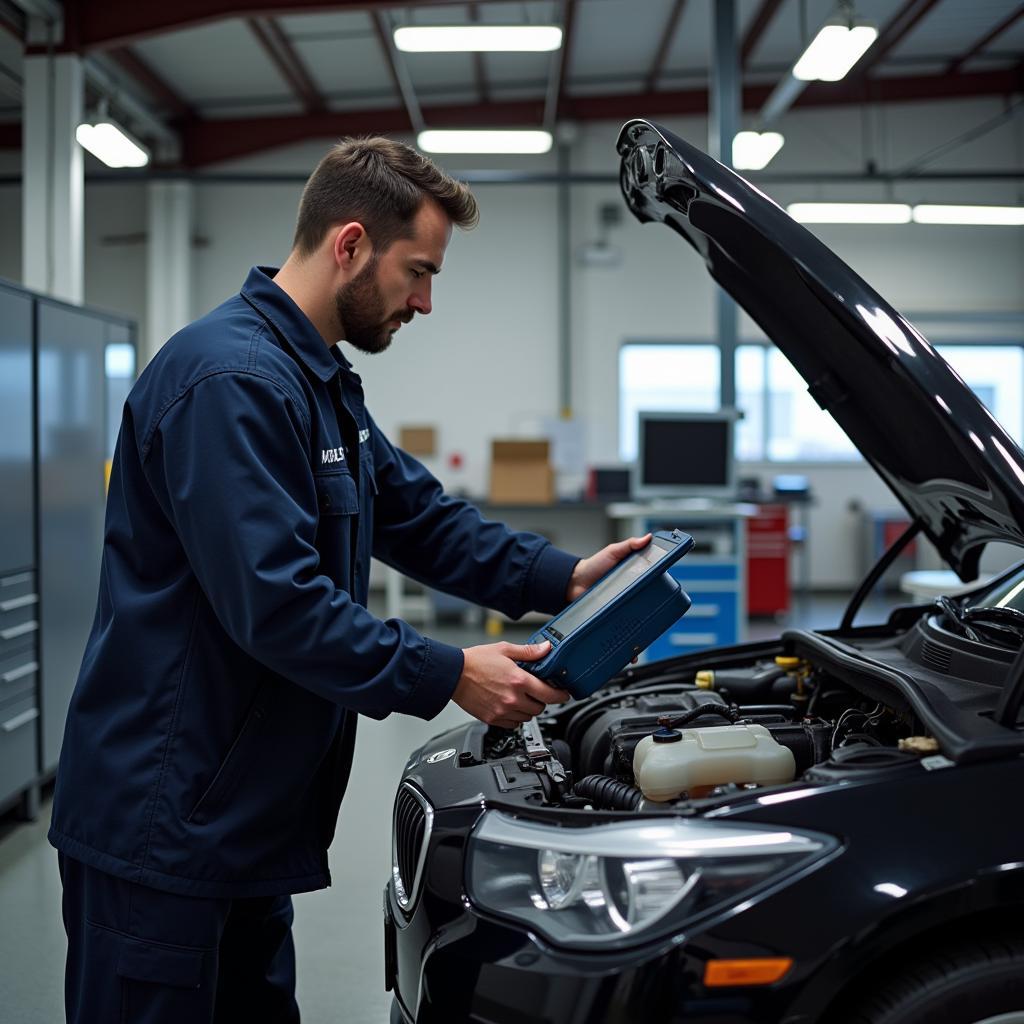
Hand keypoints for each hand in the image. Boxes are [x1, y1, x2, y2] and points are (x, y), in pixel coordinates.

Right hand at [453, 641, 570, 727]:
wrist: (453, 674)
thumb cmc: (475, 661)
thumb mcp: (505, 650)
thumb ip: (529, 652)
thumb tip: (546, 649)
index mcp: (518, 680)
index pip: (550, 694)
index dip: (560, 695)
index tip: (563, 694)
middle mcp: (512, 698)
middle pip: (540, 708)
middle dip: (541, 700)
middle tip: (536, 691)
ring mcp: (503, 711)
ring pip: (527, 717)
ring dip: (528, 709)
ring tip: (520, 697)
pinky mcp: (493, 719)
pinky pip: (513, 724)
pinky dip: (515, 717)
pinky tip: (510, 705)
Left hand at [566, 534, 651, 602]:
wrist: (576, 584)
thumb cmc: (593, 566)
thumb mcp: (612, 551)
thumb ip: (629, 544)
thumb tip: (648, 537)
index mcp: (631, 565)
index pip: (650, 565)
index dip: (658, 565)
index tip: (665, 565)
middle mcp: (631, 579)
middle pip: (648, 582)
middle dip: (652, 583)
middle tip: (655, 582)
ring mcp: (626, 593)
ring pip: (641, 596)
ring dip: (643, 596)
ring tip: (645, 594)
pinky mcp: (621, 604)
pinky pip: (630, 606)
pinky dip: (633, 606)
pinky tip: (636, 607)